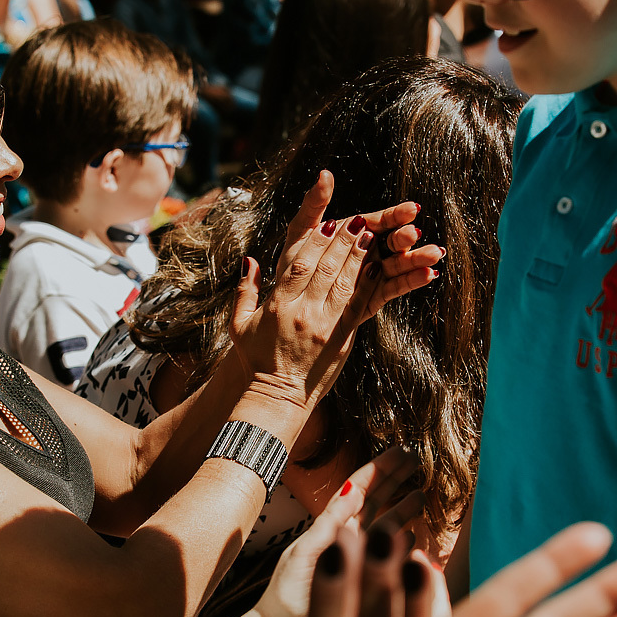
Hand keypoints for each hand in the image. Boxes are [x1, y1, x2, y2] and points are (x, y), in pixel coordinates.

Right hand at [229, 171, 439, 410]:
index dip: (315, 240)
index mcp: (278, 305)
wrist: (276, 397)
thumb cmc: (257, 361)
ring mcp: (325, 325)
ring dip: (359, 256)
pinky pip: (358, 305)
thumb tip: (249, 260)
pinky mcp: (341, 338)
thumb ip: (246, 291)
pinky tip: (377, 266)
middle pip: (326, 267)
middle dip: (343, 241)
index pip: (299, 264)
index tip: (328, 222)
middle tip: (357, 219)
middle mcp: (303, 312)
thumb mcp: (239, 325)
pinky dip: (368, 284)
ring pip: (344, 282)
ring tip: (371, 234)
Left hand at [254, 446, 424, 616]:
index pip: (359, 489)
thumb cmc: (285, 598)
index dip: (381, 469)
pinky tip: (416, 536)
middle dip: (398, 481)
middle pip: (378, 503)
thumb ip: (330, 522)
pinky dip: (405, 545)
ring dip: (404, 510)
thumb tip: (351, 488)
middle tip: (418, 462)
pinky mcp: (368, 583)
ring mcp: (358, 562)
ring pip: (387, 528)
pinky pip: (391, 558)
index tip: (401, 452)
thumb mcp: (305, 552)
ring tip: (422, 495)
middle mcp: (346, 542)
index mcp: (330, 528)